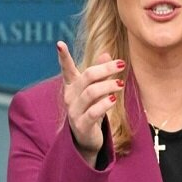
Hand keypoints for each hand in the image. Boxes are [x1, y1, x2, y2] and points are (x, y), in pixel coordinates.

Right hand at [56, 41, 125, 165]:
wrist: (85, 137)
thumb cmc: (91, 108)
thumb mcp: (95, 89)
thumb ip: (99, 72)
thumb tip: (106, 53)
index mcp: (72, 86)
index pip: (66, 69)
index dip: (63, 57)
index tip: (59, 44)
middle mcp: (70, 97)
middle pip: (87, 77)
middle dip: (105, 69)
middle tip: (121, 64)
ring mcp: (74, 111)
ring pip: (91, 92)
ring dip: (109, 86)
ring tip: (121, 84)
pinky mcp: (82, 124)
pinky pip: (94, 111)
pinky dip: (105, 104)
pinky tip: (113, 99)